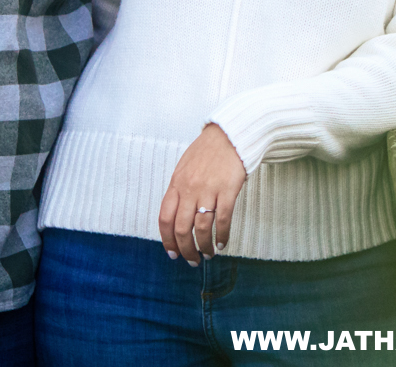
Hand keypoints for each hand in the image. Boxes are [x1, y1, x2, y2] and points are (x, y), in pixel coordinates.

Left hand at [158, 123, 245, 266]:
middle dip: (186, 249)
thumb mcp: (185, 168)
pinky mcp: (228, 189)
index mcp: (176, 184)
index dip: (167, 240)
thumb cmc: (207, 151)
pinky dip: (222, 235)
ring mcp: (208, 189)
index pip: (165, 218)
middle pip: (182, 228)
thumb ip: (179, 190)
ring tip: (208, 255)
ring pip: (202, 227)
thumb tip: (175, 216)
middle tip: (192, 260)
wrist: (230, 134)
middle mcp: (189, 189)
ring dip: (204, 246)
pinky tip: (222, 243)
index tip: (172, 253)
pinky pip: (223, 219)